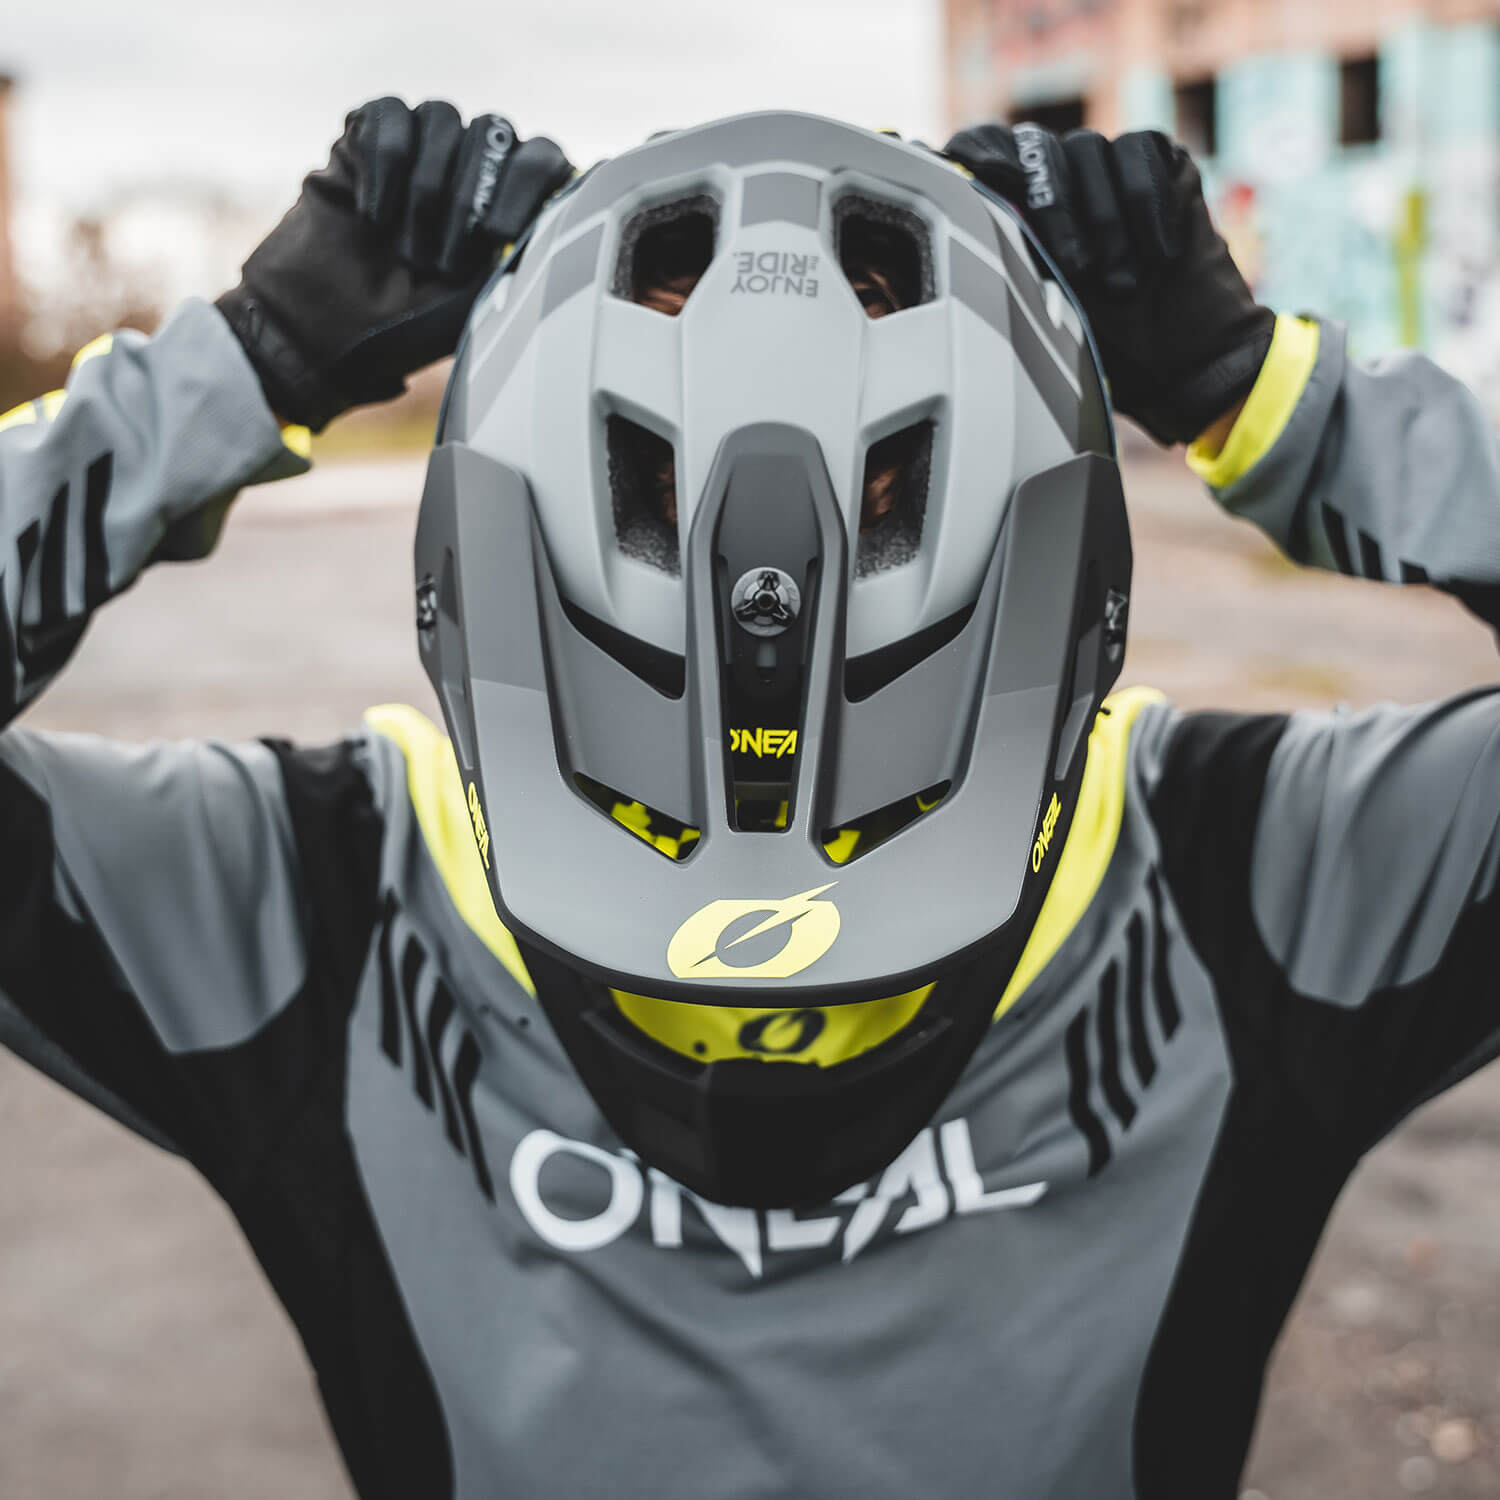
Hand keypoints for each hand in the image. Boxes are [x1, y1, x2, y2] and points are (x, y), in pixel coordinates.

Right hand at [217, 98, 572, 430]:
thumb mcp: (478, 302)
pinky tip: (373, 214)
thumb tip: (562, 217)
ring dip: (426, 188)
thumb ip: (519, 255)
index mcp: (507, 209)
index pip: (543, 159)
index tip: (499, 237)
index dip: (528, 185)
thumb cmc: (406, 330)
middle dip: (467, 199)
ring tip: (403, 249)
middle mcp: (470, 171)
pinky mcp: (367, 137)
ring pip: (444, 117)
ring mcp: (421, 151)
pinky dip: (386, 162)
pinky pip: (390, 114)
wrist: (322, 333)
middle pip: (495, 131)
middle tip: (439, 262)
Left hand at [944, 122, 1273, 445]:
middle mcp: (1053, 176)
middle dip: (1055, 209)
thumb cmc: (1097, 345)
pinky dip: (1145, 202)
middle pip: (1036, 150)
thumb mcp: (1034, 311)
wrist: (1179, 361)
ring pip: (1086, 148)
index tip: (992, 177)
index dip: (980, 151)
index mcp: (1010, 208)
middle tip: (1076, 269)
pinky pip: (1138, 151)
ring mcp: (1102, 166)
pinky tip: (1158, 254)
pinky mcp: (1156, 158)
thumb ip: (1002, 263)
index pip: (979, 150)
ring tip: (1122, 283)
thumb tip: (965, 231)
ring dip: (1104, 219)